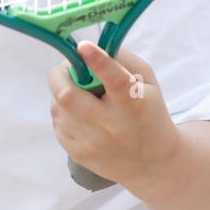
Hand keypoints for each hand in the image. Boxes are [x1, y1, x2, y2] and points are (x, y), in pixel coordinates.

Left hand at [47, 41, 179, 192]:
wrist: (151, 163)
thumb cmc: (148, 112)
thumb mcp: (147, 82)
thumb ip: (121, 60)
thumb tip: (87, 48)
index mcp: (133, 104)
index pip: (115, 80)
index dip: (98, 61)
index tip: (83, 46)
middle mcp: (110, 125)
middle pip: (68, 96)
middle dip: (60, 75)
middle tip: (69, 69)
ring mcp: (91, 143)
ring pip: (57, 107)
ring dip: (63, 94)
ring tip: (82, 96)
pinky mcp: (77, 154)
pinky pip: (57, 123)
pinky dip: (64, 112)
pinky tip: (82, 115)